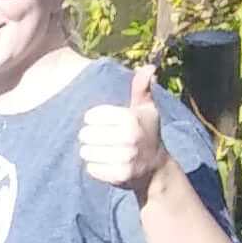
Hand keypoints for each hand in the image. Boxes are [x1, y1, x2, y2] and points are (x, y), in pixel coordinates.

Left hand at [76, 64, 168, 197]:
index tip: (106, 124)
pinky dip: (96, 167)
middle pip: (86, 134)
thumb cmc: (147, 132)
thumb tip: (149, 67)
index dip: (94, 120)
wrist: (155, 168)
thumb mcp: (146, 109)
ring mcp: (124, 158)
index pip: (92, 116)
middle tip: (104, 140)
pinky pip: (91, 169)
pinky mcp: (119, 175)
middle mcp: (129, 138)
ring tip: (105, 151)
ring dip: (91, 152)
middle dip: (90, 137)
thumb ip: (141, 87)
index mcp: (131, 118)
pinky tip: (108, 164)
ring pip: (86, 152)